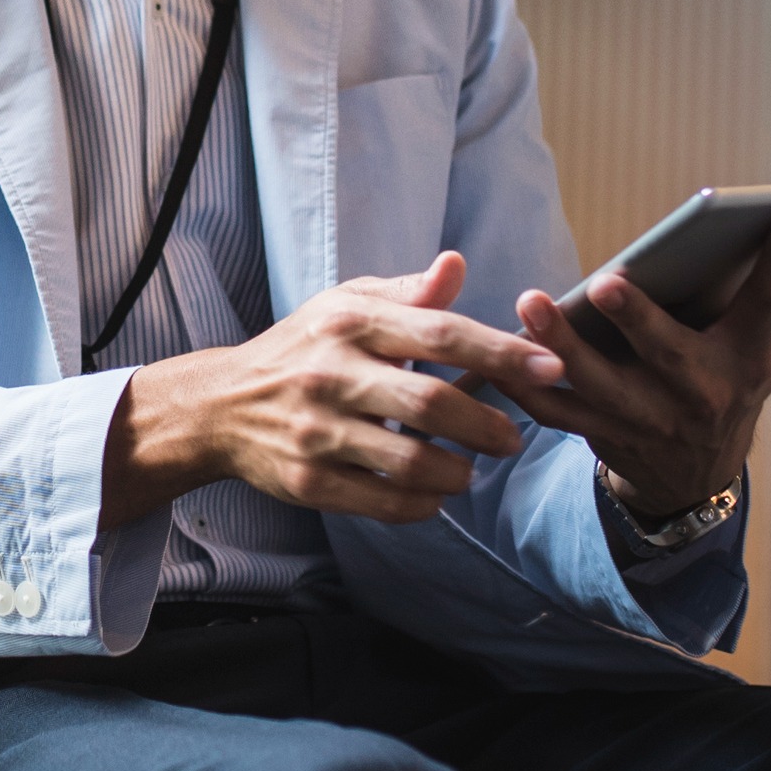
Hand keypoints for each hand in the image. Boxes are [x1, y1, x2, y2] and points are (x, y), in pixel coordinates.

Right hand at [100, 252, 563, 527]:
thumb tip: (456, 265)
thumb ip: (407, 294)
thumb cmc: (302, 348)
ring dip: (456, 471)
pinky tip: (433, 495)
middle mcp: (331, 372)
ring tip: (469, 469)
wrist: (221, 404)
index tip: (549, 367)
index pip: (438, 332)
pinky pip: (380, 501)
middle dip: (486, 425)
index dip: (500, 351)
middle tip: (513, 438)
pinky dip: (420, 504)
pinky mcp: (306, 479)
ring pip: (408, 460)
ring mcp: (317, 430)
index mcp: (350, 322)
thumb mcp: (346, 305)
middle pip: (429, 402)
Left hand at [498, 214, 770, 519]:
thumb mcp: (767, 349)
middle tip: (606, 281)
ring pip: (599, 385)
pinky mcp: (603, 434)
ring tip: (530, 303)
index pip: (768, 303)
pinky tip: (496, 354)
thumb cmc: (732, 383)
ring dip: (560, 347)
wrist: (694, 477)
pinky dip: (523, 386)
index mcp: (747, 360)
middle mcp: (700, 393)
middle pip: (668, 353)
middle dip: (637, 318)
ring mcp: (648, 419)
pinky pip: (555, 413)